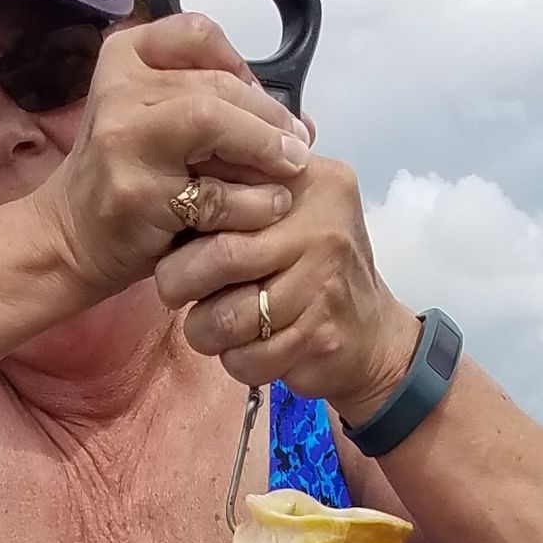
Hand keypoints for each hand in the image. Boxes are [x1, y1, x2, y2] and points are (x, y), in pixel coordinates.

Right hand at [34, 14, 313, 304]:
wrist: (72, 236)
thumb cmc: (129, 175)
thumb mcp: (158, 120)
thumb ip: (215, 106)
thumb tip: (301, 123)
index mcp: (124, 57)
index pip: (198, 35)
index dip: (242, 65)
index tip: (263, 101)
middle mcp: (119, 89)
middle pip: (216, 84)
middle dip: (269, 117)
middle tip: (298, 147)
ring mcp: (124, 139)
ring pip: (213, 122)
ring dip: (265, 150)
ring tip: (290, 173)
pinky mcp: (137, 194)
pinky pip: (214, 192)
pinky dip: (252, 202)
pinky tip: (270, 208)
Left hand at [150, 151, 418, 424]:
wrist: (372, 336)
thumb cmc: (310, 269)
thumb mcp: (287, 213)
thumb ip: (241, 191)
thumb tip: (170, 187)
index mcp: (308, 181)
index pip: (227, 189)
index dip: (188, 220)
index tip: (177, 239)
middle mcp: (323, 226)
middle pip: (221, 255)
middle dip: (180, 280)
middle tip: (173, 290)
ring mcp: (324, 283)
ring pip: (228, 316)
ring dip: (204, 330)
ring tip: (210, 326)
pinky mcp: (318, 336)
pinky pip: (248, 357)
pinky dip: (235, 361)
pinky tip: (245, 350)